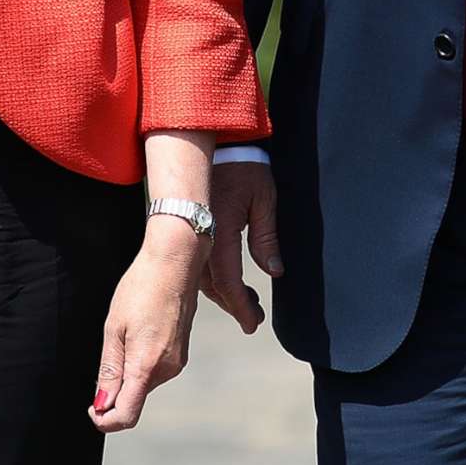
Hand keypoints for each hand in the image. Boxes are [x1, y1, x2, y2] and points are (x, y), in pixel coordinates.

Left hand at [90, 215, 203, 431]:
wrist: (175, 261)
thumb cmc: (141, 287)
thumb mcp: (114, 328)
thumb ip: (109, 370)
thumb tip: (102, 404)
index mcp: (146, 365)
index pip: (126, 416)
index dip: (104, 421)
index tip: (91, 408)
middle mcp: (166, 369)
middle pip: (134, 399)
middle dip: (114, 390)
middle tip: (107, 349)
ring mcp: (177, 360)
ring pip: (144, 383)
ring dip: (128, 371)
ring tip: (124, 332)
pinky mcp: (181, 351)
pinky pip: (155, 368)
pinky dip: (141, 360)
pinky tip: (138, 330)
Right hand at [200, 160, 281, 334]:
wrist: (218, 140)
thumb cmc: (246, 167)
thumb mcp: (264, 199)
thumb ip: (266, 238)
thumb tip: (274, 272)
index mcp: (219, 229)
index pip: (228, 281)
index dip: (240, 306)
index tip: (252, 324)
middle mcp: (201, 236)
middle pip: (213, 285)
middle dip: (233, 305)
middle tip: (253, 319)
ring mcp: (193, 233)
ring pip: (202, 278)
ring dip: (223, 294)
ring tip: (246, 303)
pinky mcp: (191, 228)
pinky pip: (197, 264)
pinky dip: (212, 279)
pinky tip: (228, 283)